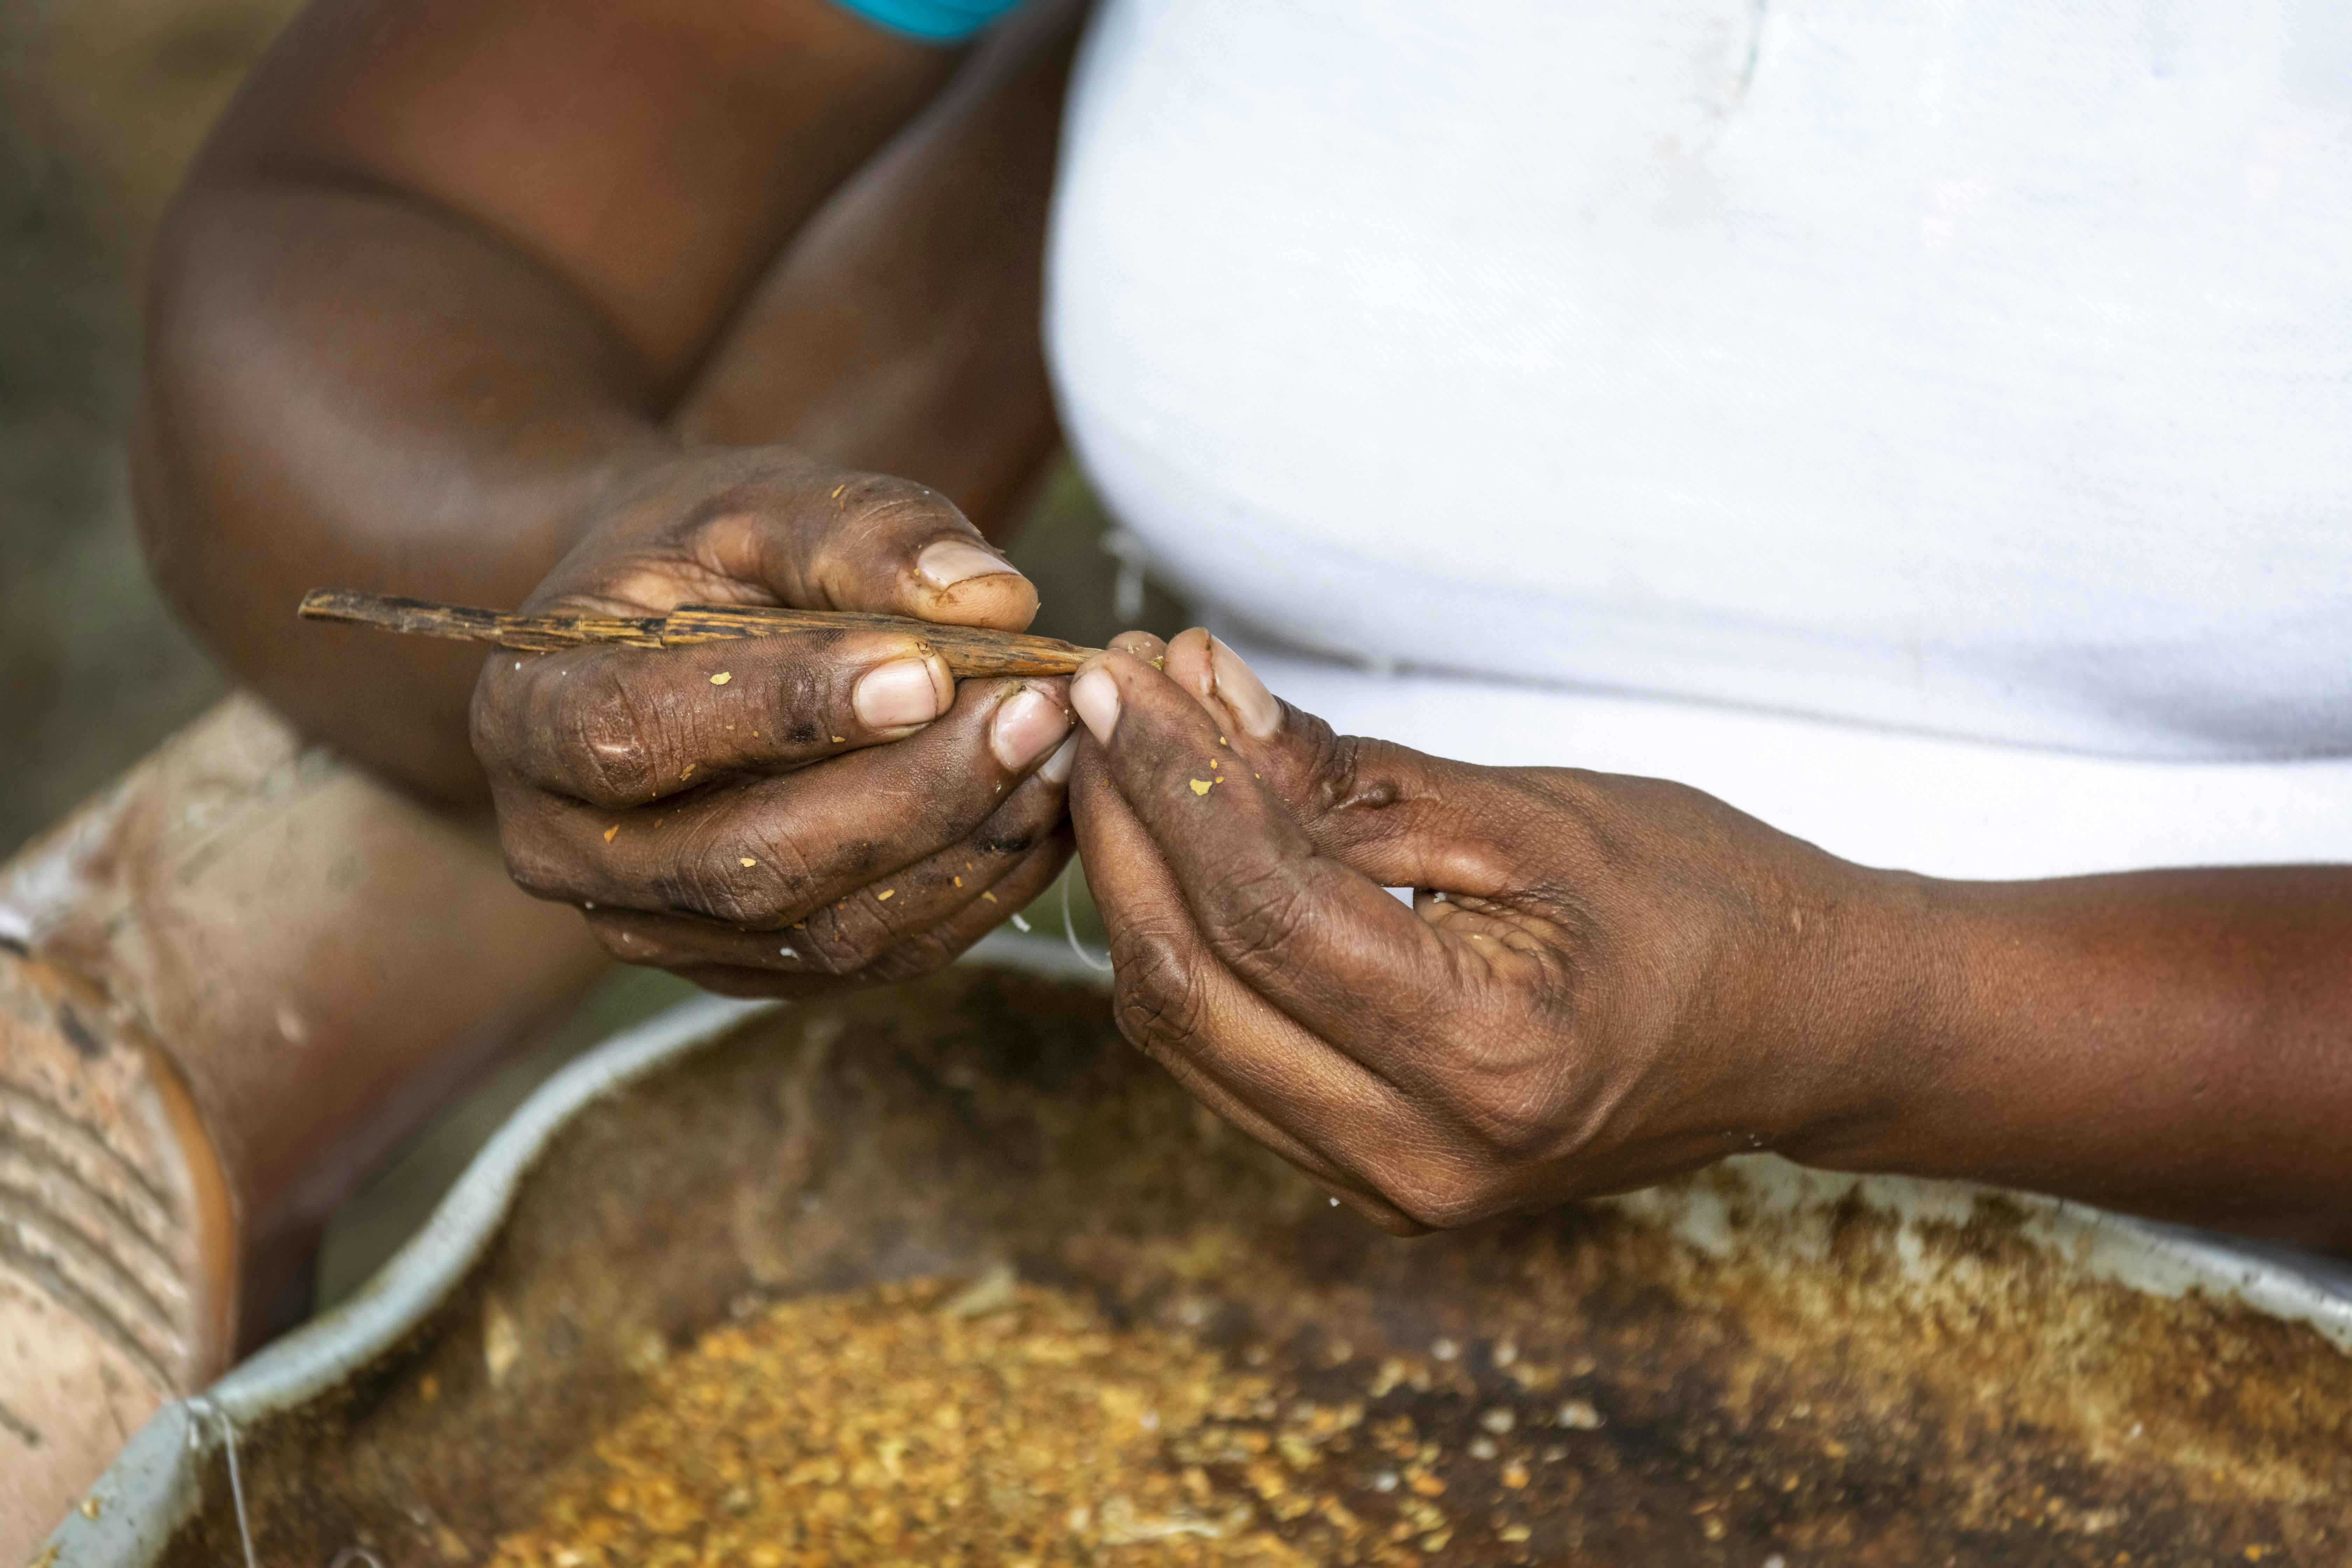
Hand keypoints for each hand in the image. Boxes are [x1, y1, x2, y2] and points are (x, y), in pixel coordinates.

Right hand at [472, 448, 1076, 994]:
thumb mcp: (760, 498)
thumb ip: (863, 534)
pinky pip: (874, 958)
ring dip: (962, 848)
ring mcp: (659, 930)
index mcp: (529, 717)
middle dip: (910, 793)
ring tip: (1064, 752)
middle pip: (746, 862)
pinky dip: (975, 889)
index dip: (787, 712)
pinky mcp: (750, 969)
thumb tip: (993, 603)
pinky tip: (1049, 810)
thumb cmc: (707, 551)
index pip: (643, 736)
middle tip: (1039, 711)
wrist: (672, 624)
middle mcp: (571, 851)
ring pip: (823, 932)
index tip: (925, 670)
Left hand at [1065, 631, 1931, 1232]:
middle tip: (1102, 699)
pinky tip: (1171, 850)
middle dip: (1124, 828)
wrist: (1804, 1032)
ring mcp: (1396, 1188)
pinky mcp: (1377, 1179)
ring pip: (1183, 1035)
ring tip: (1124, 754)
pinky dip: (1183, 951)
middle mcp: (1427, 1155)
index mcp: (1493, 1059)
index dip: (1173, 782)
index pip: (1263, 914)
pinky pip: (1226, 1063)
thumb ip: (1355, 779)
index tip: (1121, 674)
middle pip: (1189, 988)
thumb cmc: (1707, 903)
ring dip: (1132, 886)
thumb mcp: (1537, 814)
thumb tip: (1203, 697)